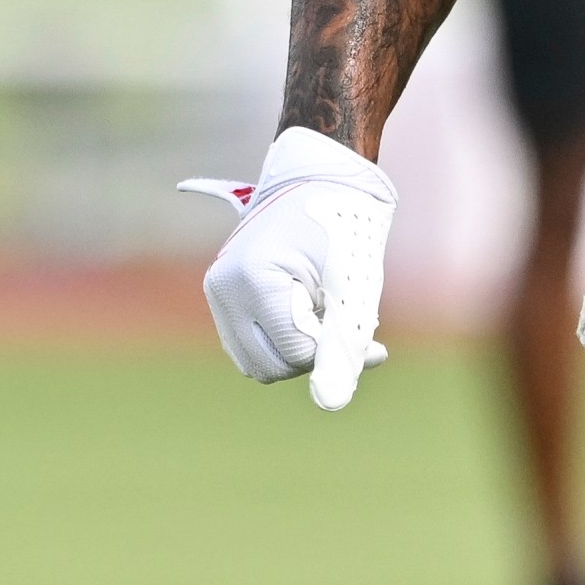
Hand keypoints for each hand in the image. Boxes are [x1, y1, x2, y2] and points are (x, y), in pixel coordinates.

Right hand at [180, 127, 395, 411]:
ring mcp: (217, 293)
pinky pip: (250, 348)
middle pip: (270, 367)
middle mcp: (223, 287)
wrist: (320, 182)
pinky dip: (283, 345)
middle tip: (347, 329)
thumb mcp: (354, 289)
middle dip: (313, 358)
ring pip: (256, 364)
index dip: (335, 352)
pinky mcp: (222, 299)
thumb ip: (345, 343)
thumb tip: (333, 401)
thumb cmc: (343, 229)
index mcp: (254, 277)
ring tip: (325, 318)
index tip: (367, 337)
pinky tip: (309, 318)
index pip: (295, 352)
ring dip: (297, 354)